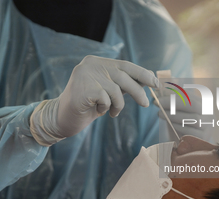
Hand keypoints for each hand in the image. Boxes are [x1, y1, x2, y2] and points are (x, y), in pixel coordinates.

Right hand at [30, 55, 158, 145]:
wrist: (63, 118)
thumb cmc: (88, 105)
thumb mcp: (108, 92)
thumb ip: (123, 84)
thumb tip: (148, 80)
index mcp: (97, 62)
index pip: (125, 65)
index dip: (142, 74)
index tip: (155, 83)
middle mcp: (90, 64)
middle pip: (124, 76)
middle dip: (138, 91)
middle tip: (146, 104)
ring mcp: (85, 75)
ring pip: (116, 89)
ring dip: (118, 105)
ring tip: (112, 111)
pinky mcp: (83, 89)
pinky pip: (107, 99)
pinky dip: (106, 108)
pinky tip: (98, 111)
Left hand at [154, 93, 210, 139]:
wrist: (195, 142)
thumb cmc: (186, 123)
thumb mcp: (182, 110)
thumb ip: (174, 101)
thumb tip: (159, 91)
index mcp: (204, 102)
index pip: (189, 95)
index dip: (173, 93)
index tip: (159, 94)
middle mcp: (208, 113)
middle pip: (192, 104)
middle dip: (172, 103)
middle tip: (158, 103)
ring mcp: (207, 125)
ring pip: (191, 118)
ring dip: (173, 115)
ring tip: (160, 113)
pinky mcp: (203, 137)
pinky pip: (190, 131)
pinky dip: (178, 126)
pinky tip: (170, 124)